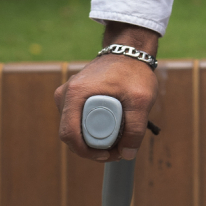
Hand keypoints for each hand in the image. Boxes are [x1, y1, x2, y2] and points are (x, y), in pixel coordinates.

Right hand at [56, 27, 160, 161]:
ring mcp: (67, 96)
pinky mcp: (73, 98)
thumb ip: (136, 128)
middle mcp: (65, 95)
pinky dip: (93, 129)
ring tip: (118, 140)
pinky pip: (78, 121)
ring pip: (75, 129)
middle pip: (71, 134)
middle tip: (117, 151)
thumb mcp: (141, 100)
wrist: (128, 50)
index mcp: (75, 94)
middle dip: (92, 149)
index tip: (109, 154)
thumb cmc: (133, 71)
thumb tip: (127, 155)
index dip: (87, 152)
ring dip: (93, 140)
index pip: (70, 134)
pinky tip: (112, 130)